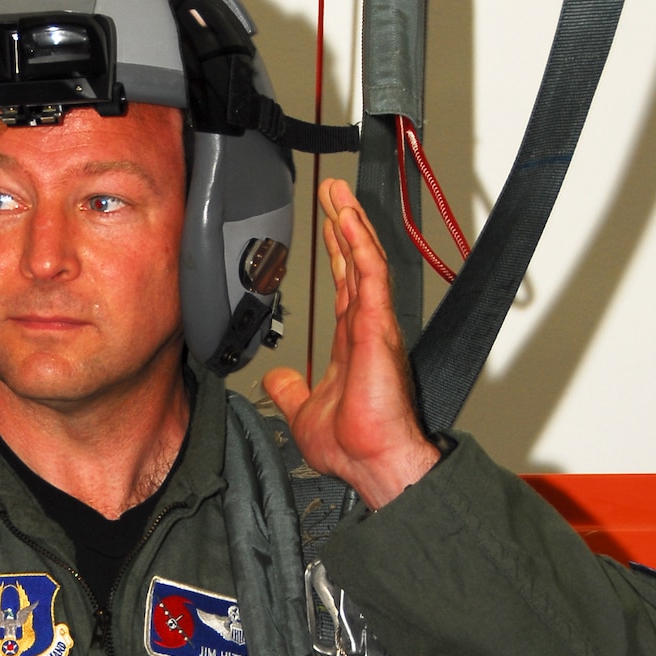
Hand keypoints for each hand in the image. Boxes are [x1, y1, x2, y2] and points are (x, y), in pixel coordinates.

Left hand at [262, 179, 438, 509]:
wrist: (372, 463)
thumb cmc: (353, 445)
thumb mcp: (303, 412)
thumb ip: (290, 390)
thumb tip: (276, 378)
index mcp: (352, 344)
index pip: (345, 286)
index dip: (337, 253)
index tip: (329, 225)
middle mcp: (367, 329)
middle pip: (356, 264)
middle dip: (345, 225)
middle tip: (335, 192)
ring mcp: (375, 326)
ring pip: (366, 262)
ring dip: (353, 225)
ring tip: (341, 193)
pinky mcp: (379, 328)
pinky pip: (371, 277)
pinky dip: (361, 247)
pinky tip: (349, 221)